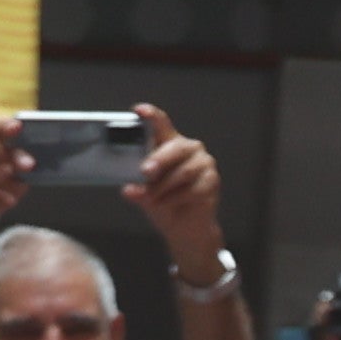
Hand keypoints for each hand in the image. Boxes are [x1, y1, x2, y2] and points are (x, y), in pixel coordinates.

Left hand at [124, 99, 226, 278]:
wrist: (184, 229)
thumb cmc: (163, 203)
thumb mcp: (144, 194)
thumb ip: (137, 188)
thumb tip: (129, 189)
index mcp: (169, 143)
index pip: (161, 123)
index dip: (150, 115)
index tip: (139, 111)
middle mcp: (188, 148)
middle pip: (175, 146)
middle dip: (158, 160)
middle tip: (146, 172)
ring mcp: (203, 163)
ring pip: (183, 171)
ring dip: (164, 187)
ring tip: (152, 199)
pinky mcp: (211, 181)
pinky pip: (192, 188)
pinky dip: (176, 199)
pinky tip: (167, 204)